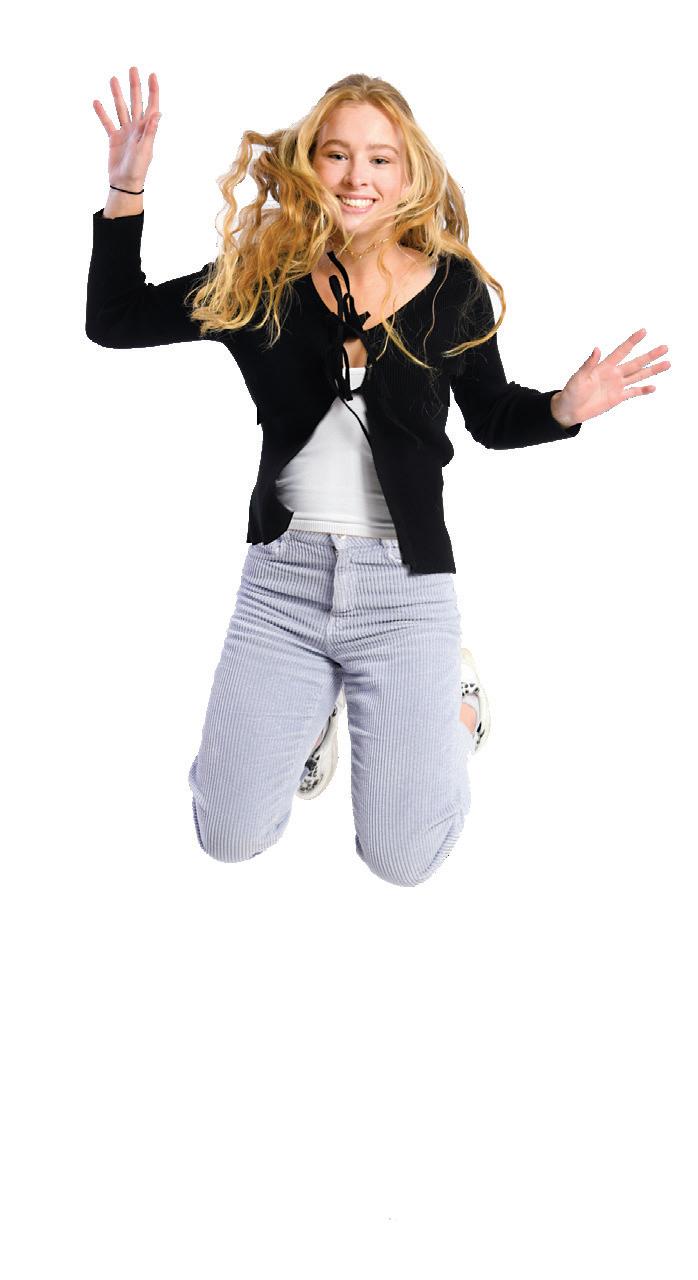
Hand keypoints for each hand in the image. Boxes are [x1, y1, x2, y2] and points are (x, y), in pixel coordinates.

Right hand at [92, 66, 161, 191]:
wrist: (124, 183)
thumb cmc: (138, 168)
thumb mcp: (145, 149)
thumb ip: (150, 131)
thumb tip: (158, 113)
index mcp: (146, 129)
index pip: (151, 106)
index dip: (153, 91)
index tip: (152, 75)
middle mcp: (136, 128)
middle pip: (136, 102)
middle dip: (135, 86)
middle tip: (132, 69)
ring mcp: (125, 132)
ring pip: (121, 108)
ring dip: (117, 94)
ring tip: (113, 79)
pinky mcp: (114, 138)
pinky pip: (107, 122)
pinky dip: (102, 113)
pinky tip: (97, 102)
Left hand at [551, 329, 670, 426]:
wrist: (569, 410)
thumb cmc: (571, 392)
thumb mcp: (578, 377)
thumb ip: (589, 364)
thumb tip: (597, 349)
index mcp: (604, 366)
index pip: (621, 351)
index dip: (632, 341)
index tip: (644, 331)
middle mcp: (614, 374)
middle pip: (636, 362)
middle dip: (651, 355)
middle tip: (665, 347)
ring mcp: (617, 386)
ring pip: (638, 375)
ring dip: (652, 370)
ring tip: (667, 363)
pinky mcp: (617, 398)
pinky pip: (633, 392)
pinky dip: (643, 390)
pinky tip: (653, 387)